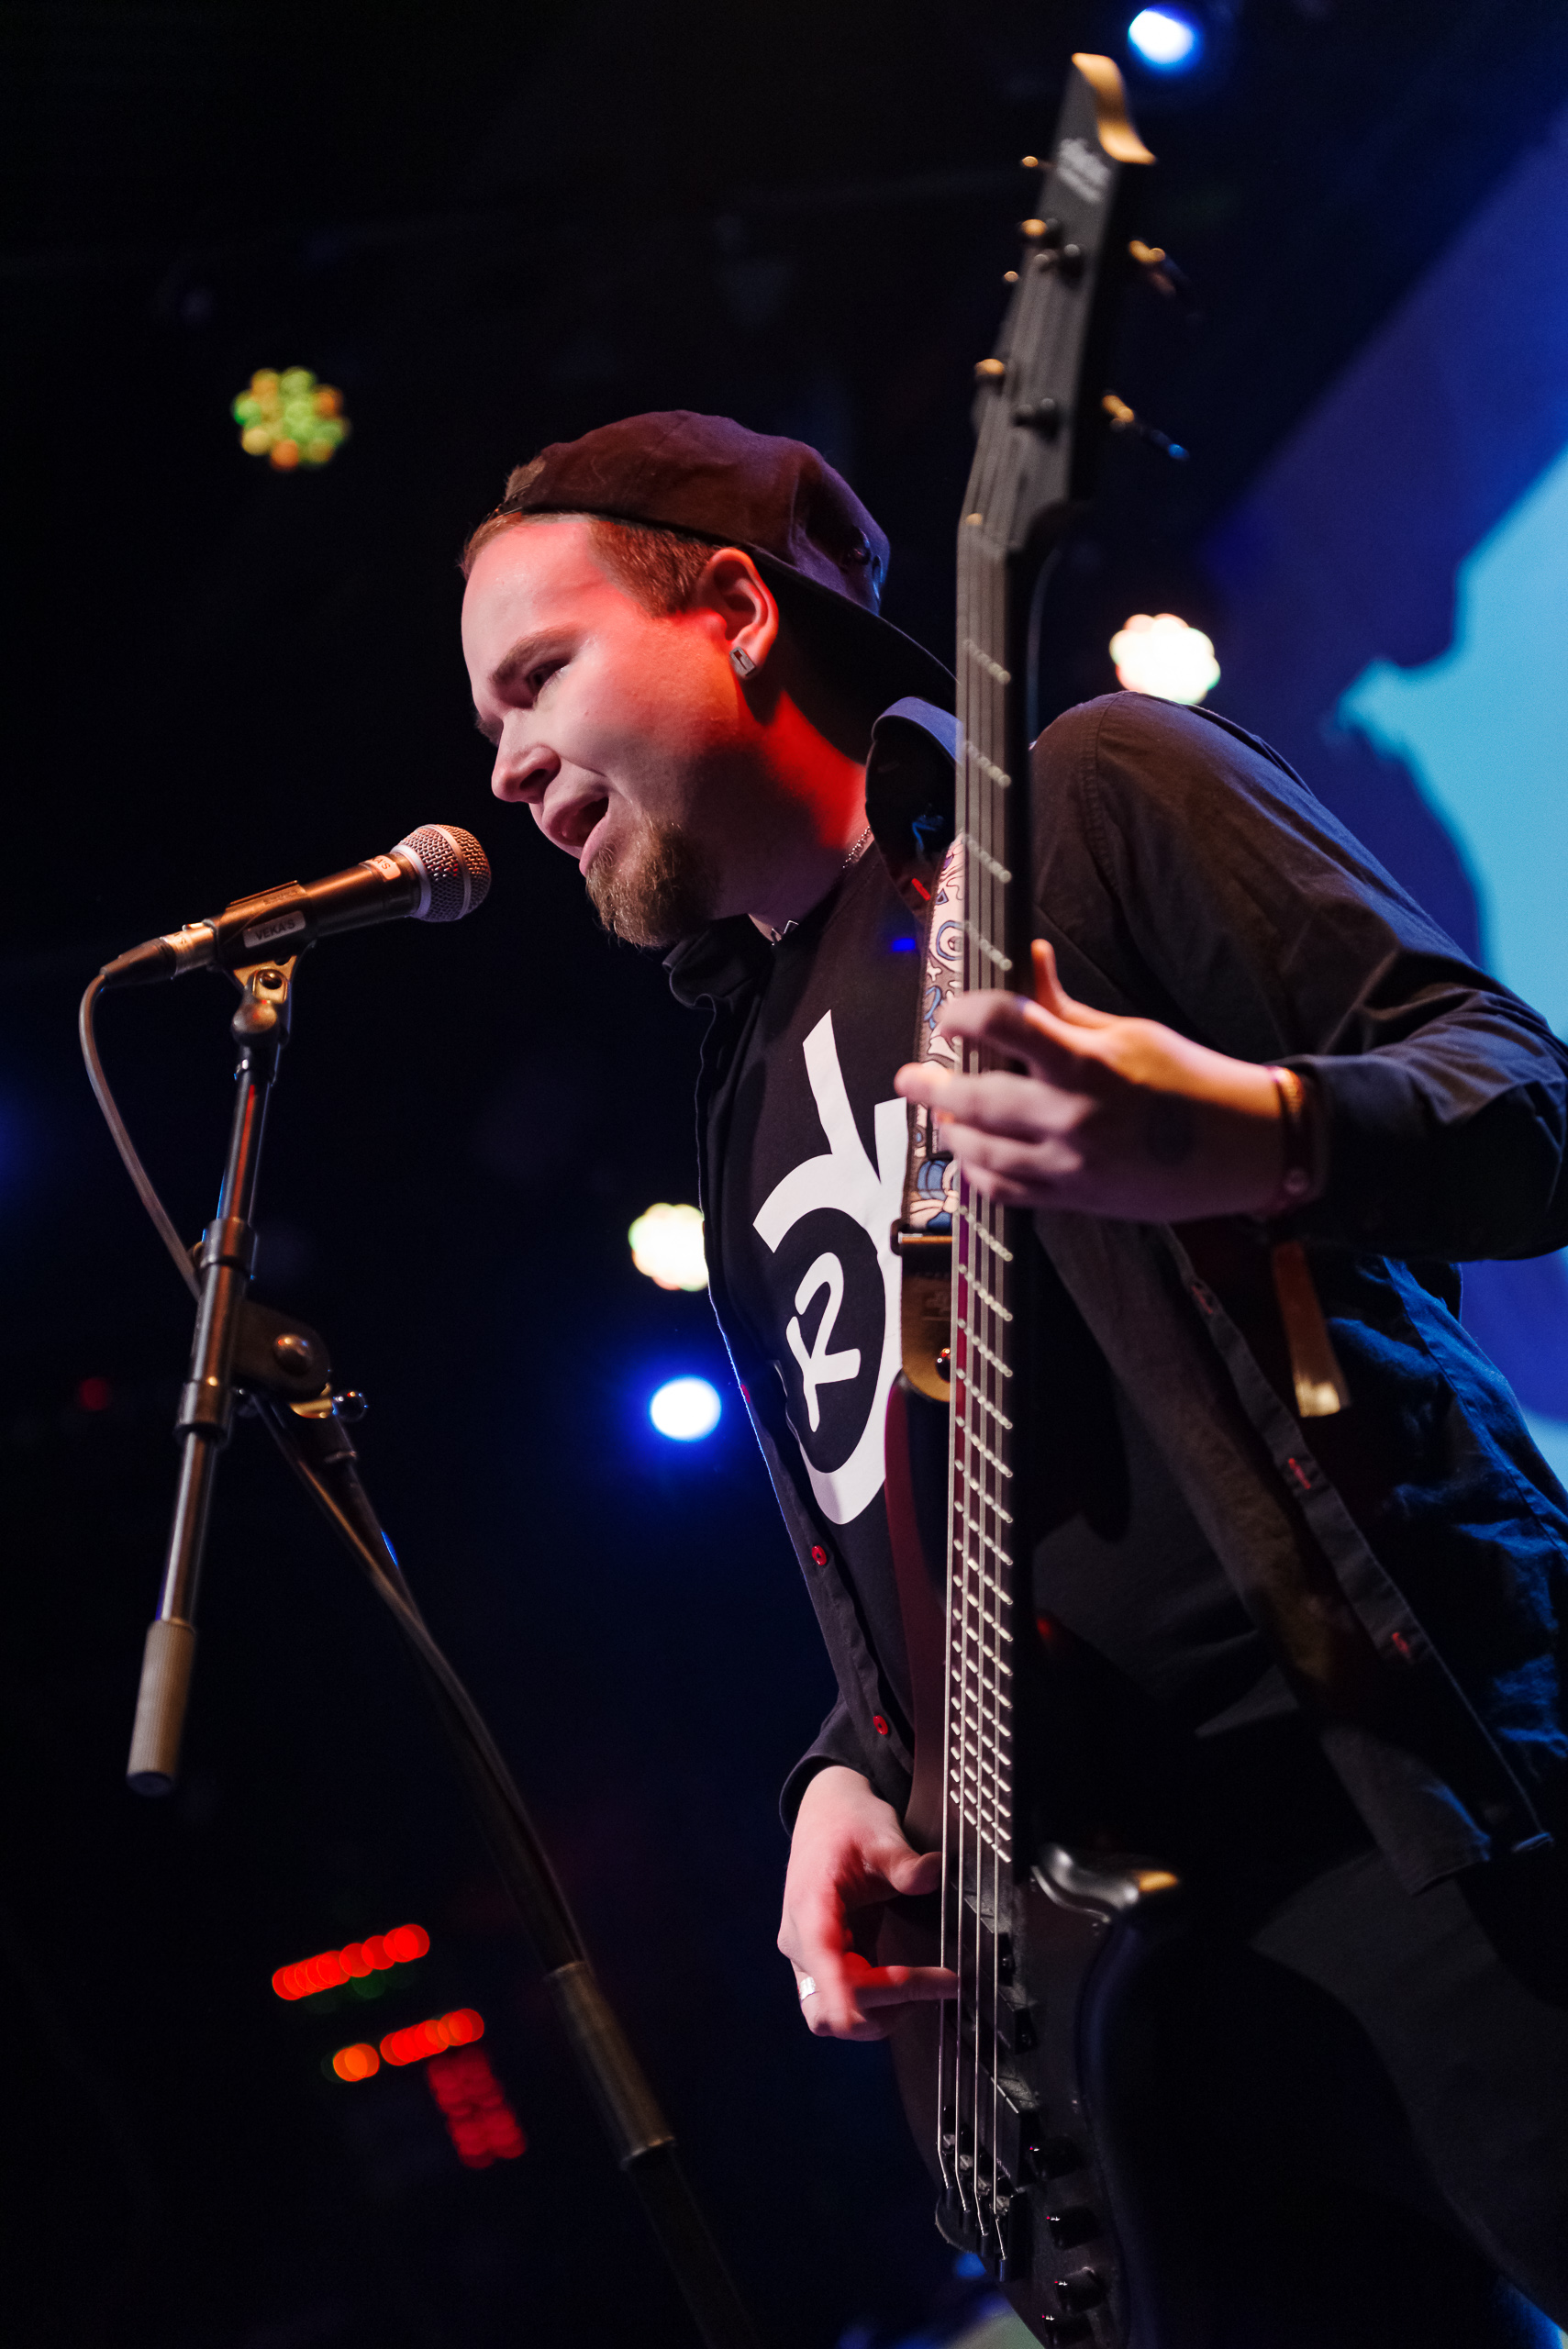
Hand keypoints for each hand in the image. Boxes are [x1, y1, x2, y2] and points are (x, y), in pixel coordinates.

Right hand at [778, 1765, 955, 2040]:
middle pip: (829, 2007)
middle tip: (937, 1981)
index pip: (821, 1960)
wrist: (827, 1816)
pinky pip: (842, 2005)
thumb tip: (932, 1874)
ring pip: (831, 2017)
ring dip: (880, 2013)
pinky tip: (912, 1985)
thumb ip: (905, 1862)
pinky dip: (878, 2005)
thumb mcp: (880, 1835)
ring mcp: (808, 1957)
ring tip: (928, 1986)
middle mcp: (800, 1941)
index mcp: (809, 1906)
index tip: (871, 2015)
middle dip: (883, 2006)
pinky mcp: (822, 1965)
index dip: (843, 1995)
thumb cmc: (849, 1825)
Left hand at [894, 939, 1285, 1221]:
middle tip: (909, 1078)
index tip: (950, 1015)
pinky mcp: (1077, 1200)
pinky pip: (1007, 1193)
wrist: (1245, 1148)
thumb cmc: (1190, 1079)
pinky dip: (979, 1176)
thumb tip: (1028, 957)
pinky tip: (972, 1160)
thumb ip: (1065, 1007)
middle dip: (932, 1086)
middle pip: (977, 1099)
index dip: (964, 1013)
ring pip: (982, 1153)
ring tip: (943, 1117)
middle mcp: (1074, 1116)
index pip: (1005, 1023)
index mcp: (1089, 1062)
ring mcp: (1072, 1164)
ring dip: (952, 1133)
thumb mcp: (1129, 1031)